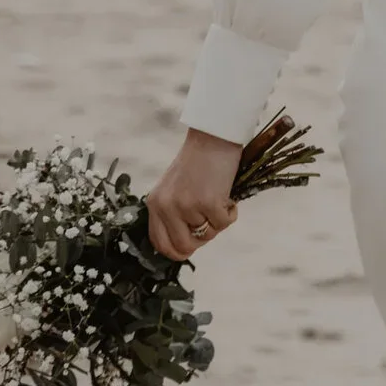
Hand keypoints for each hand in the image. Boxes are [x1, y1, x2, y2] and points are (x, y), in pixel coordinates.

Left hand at [146, 127, 244, 258]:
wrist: (214, 136)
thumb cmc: (198, 161)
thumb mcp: (174, 188)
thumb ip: (172, 213)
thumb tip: (185, 244)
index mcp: (154, 203)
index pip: (160, 243)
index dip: (177, 250)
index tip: (191, 245)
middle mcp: (166, 207)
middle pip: (183, 247)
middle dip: (201, 240)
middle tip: (210, 222)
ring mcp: (186, 206)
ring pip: (207, 235)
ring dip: (217, 222)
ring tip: (219, 199)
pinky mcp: (207, 203)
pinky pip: (223, 224)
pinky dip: (230, 213)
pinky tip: (228, 196)